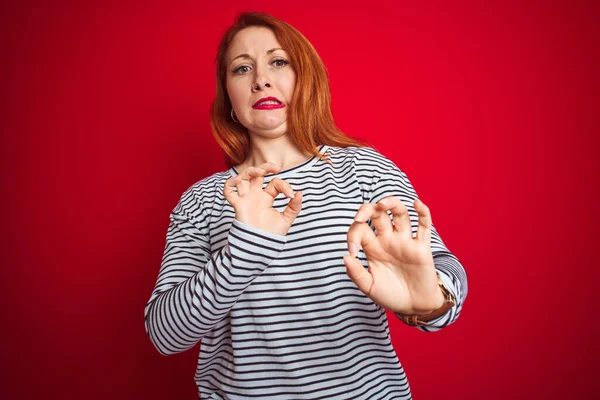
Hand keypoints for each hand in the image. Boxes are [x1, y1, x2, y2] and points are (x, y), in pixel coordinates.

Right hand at [223, 162, 302, 235]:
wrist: (261, 247)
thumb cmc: (272, 234)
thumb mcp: (287, 219)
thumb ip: (294, 207)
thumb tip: (299, 193)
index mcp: (267, 197)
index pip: (274, 183)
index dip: (284, 186)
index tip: (291, 195)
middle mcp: (255, 196)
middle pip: (257, 174)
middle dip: (266, 167)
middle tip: (277, 168)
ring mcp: (246, 199)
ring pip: (243, 177)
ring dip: (250, 171)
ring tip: (261, 172)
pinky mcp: (238, 205)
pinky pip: (228, 191)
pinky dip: (230, 183)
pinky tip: (239, 180)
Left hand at [343, 196, 444, 314]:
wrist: (414, 306)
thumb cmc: (390, 295)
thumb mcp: (369, 287)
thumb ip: (356, 273)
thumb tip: (345, 257)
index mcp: (372, 247)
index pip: (360, 229)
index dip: (353, 235)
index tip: (353, 253)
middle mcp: (388, 239)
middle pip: (377, 213)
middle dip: (367, 210)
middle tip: (360, 218)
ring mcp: (405, 241)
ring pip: (400, 213)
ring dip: (392, 204)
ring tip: (383, 204)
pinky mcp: (422, 247)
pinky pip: (424, 225)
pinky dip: (422, 212)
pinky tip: (416, 204)